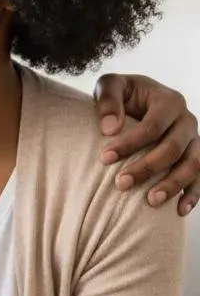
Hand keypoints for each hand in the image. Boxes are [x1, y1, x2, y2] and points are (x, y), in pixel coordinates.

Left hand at [94, 73, 198, 215]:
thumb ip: (108, 100)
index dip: (130, 143)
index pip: (152, 126)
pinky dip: (193, 195)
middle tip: (120, 184)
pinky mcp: (195, 157)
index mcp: (169, 101)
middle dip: (147, 168)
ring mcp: (195, 140)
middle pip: (172, 149)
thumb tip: (109, 129)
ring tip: (150, 202)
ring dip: (172, 185)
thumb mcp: (110, 85)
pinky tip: (178, 210)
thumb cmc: (121, 94)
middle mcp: (187, 120)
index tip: (104, 158)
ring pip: (192, 166)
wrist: (137, 100)